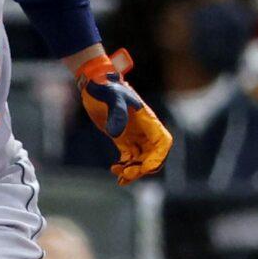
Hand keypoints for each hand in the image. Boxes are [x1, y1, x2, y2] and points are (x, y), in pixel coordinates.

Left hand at [73, 47, 172, 183]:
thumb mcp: (111, 96)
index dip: (158, 157)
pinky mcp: (123, 139)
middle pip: (153, 155)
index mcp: (148, 119)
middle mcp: (144, 129)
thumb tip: (116, 134)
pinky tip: (115, 170)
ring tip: (119, 175)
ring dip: (134, 170)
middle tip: (127, 173)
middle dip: (143, 167)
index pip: (162, 142)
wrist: (94, 83)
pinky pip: (130, 157)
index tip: (145, 168)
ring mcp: (135, 134)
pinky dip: (125, 167)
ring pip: (142, 159)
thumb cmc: (105, 86)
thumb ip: (117, 113)